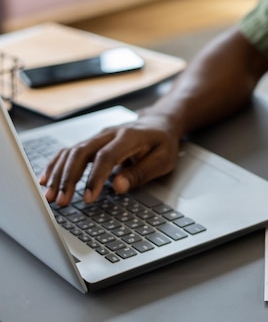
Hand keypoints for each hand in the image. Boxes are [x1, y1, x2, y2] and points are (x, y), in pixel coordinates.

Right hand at [39, 114, 180, 206]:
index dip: (95, 177)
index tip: (88, 198)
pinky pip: (70, 152)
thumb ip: (141, 173)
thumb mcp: (163, 160)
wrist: (159, 123)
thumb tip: (118, 186)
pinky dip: (56, 166)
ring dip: (59, 174)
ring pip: (72, 152)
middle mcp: (109, 134)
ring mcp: (98, 137)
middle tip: (62, 200)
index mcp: (129, 137)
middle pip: (82, 152)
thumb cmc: (163, 143)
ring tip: (51, 196)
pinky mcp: (93, 142)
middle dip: (69, 178)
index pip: (106, 156)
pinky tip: (47, 180)